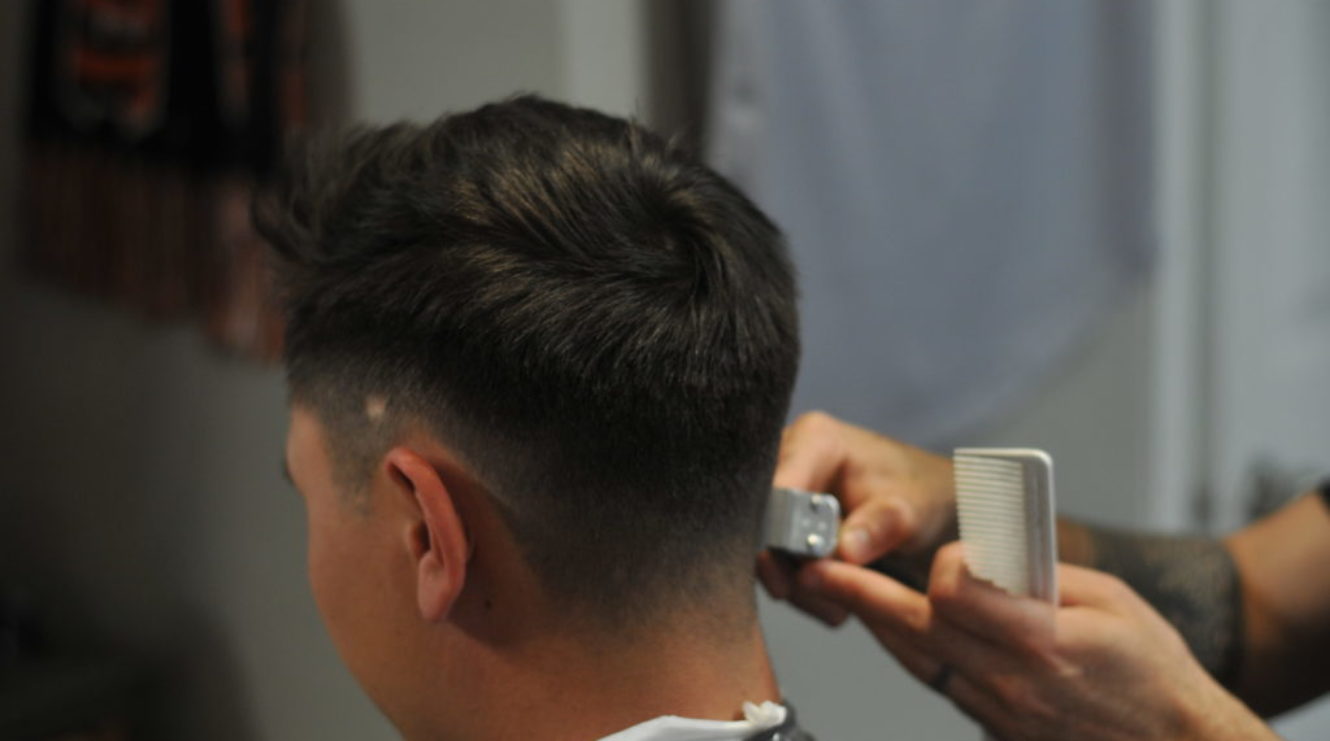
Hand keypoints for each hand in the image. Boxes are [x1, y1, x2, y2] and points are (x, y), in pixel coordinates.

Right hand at [758, 412, 955, 623]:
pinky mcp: (781, 521)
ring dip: (799, 585)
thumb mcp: (911, 511)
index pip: (777, 489)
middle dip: (790, 568)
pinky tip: (834, 600)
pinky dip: (802, 587)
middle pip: (761, 522)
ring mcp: (781, 491)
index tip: (798, 577)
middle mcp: (788, 459)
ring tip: (841, 607)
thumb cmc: (921, 496)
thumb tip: (844, 551)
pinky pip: (774, 561)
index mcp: (814, 440)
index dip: (779, 534)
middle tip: (828, 604)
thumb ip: (879, 526)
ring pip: (764, 548)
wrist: (928, 503)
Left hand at [799, 543, 1278, 740]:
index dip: (943, 563)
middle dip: (859, 592)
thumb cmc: (1152, 668)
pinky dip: (912, 651)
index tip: (952, 550)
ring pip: (914, 659)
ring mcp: (995, 709)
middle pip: (912, 627)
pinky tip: (894, 627)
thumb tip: (986, 553)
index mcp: (1041, 640)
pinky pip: (936, 682)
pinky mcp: (990, 725)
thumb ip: (1039, 574)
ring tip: (834, 589)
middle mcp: (1008, 680)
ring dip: (874, 622)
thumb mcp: (1110, 599)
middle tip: (815, 567)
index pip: (951, 591)